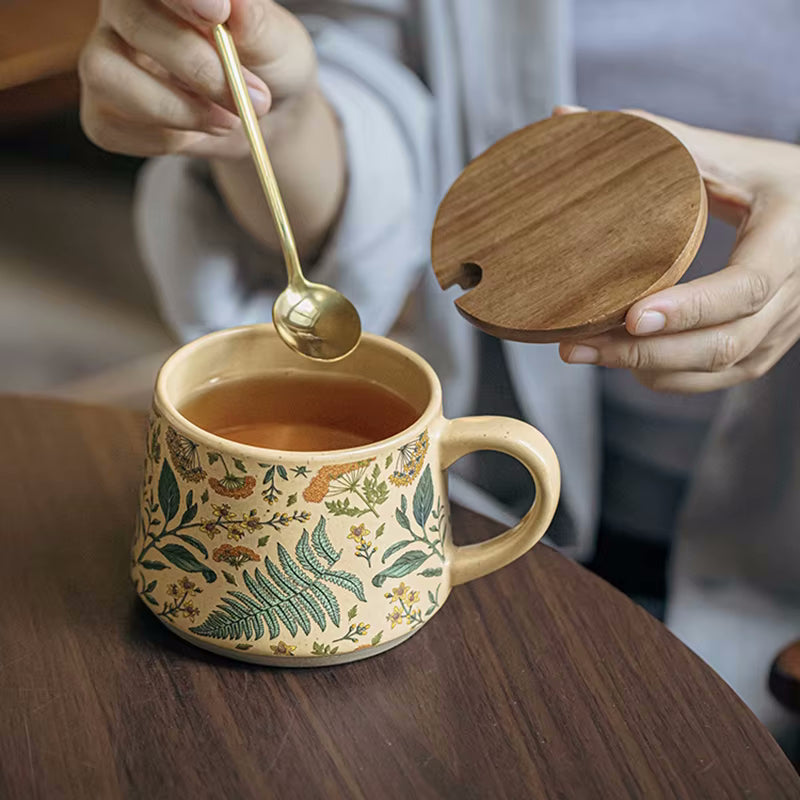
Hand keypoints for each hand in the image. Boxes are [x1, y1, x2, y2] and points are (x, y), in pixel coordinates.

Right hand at [79, 0, 316, 158]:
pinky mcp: (101, 111)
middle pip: (133, 22)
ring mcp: (105, 58)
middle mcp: (124, 10)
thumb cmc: (266, 63)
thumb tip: (234, 1)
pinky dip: (167, 140)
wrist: (263, 115)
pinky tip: (196, 132)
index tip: (218, 14)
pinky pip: (115, 126)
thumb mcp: (276, 41)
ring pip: (106, 75)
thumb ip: (254, 22)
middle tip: (253, 98)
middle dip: (198, 67)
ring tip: (228, 120)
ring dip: (178, 109)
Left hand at [557, 107, 799, 392]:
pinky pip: (720, 378)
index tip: (631, 316)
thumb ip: (656, 138)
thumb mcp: (731, 154)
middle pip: (721, 343)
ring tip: (584, 352)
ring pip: (717, 368)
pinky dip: (670, 377)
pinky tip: (627, 364)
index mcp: (790, 240)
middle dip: (643, 350)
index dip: (689, 309)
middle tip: (575, 345)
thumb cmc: (778, 180)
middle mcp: (792, 294)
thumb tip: (563, 117)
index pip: (743, 288)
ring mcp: (783, 327)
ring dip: (646, 367)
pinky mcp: (767, 346)